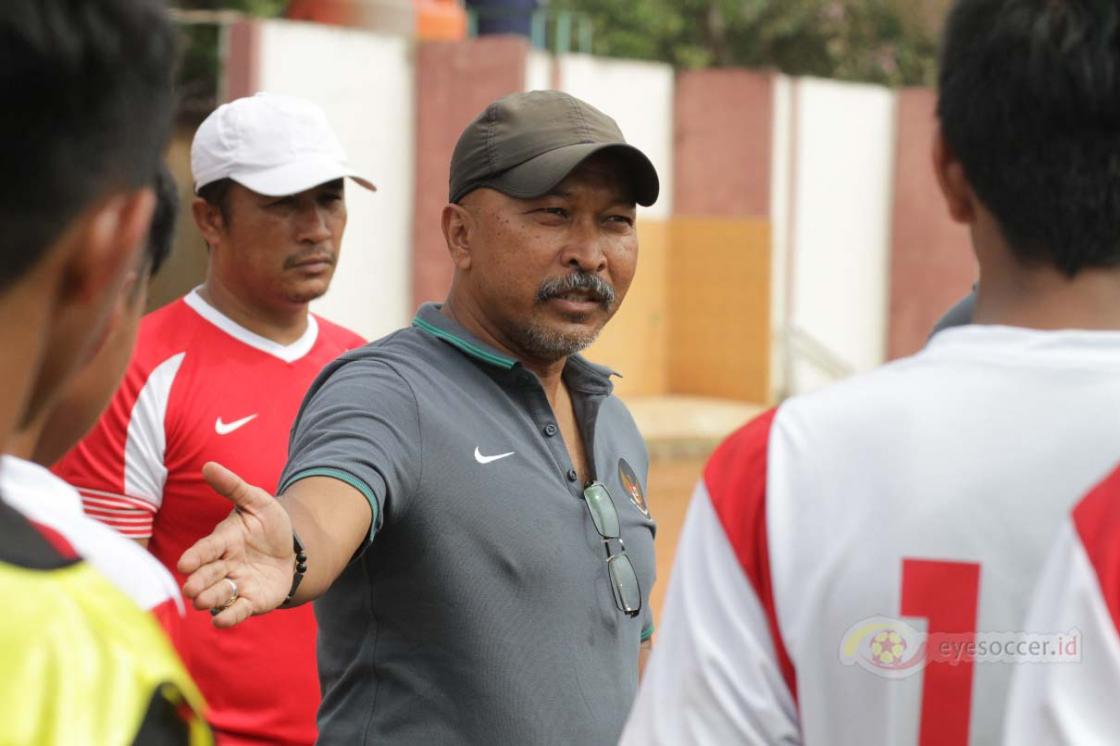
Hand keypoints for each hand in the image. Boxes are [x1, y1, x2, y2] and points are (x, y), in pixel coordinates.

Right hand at [178, 462, 294, 627]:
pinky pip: (238, 610)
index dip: (197, 556)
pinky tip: (221, 622)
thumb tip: (208, 466)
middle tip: (192, 588)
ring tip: (204, 601)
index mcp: (223, 541)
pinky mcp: (251, 600)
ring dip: (211, 599)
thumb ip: (233, 487)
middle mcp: (224, 565)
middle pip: (208, 575)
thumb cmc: (268, 524)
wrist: (293, 549)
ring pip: (219, 594)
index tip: (185, 564)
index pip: (207, 549)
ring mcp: (236, 584)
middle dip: (199, 582)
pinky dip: (229, 616)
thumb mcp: (257, 501)